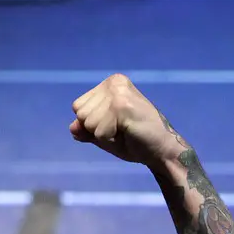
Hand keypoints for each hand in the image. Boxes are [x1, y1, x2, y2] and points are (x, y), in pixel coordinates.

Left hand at [70, 74, 188, 165]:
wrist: (162, 150)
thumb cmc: (134, 141)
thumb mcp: (103, 133)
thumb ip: (85, 129)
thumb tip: (72, 127)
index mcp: (110, 83)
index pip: (77, 106)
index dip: (91, 123)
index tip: (115, 124)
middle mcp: (114, 82)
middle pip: (80, 114)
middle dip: (96, 129)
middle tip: (121, 129)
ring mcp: (118, 93)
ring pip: (87, 123)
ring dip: (104, 135)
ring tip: (125, 131)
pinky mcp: (122, 106)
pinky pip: (98, 132)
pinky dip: (110, 140)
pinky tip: (129, 133)